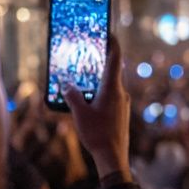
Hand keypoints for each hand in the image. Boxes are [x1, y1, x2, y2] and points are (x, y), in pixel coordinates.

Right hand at [64, 35, 130, 183]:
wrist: (113, 157)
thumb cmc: (98, 134)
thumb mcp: (79, 113)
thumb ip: (72, 96)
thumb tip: (66, 84)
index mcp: (112, 88)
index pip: (115, 59)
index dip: (112, 43)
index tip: (108, 32)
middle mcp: (120, 93)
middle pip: (114, 69)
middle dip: (104, 58)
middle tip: (94, 49)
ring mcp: (122, 104)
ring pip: (113, 83)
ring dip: (101, 75)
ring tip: (87, 72)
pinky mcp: (120, 113)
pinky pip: (112, 95)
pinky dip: (102, 89)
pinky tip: (90, 95)